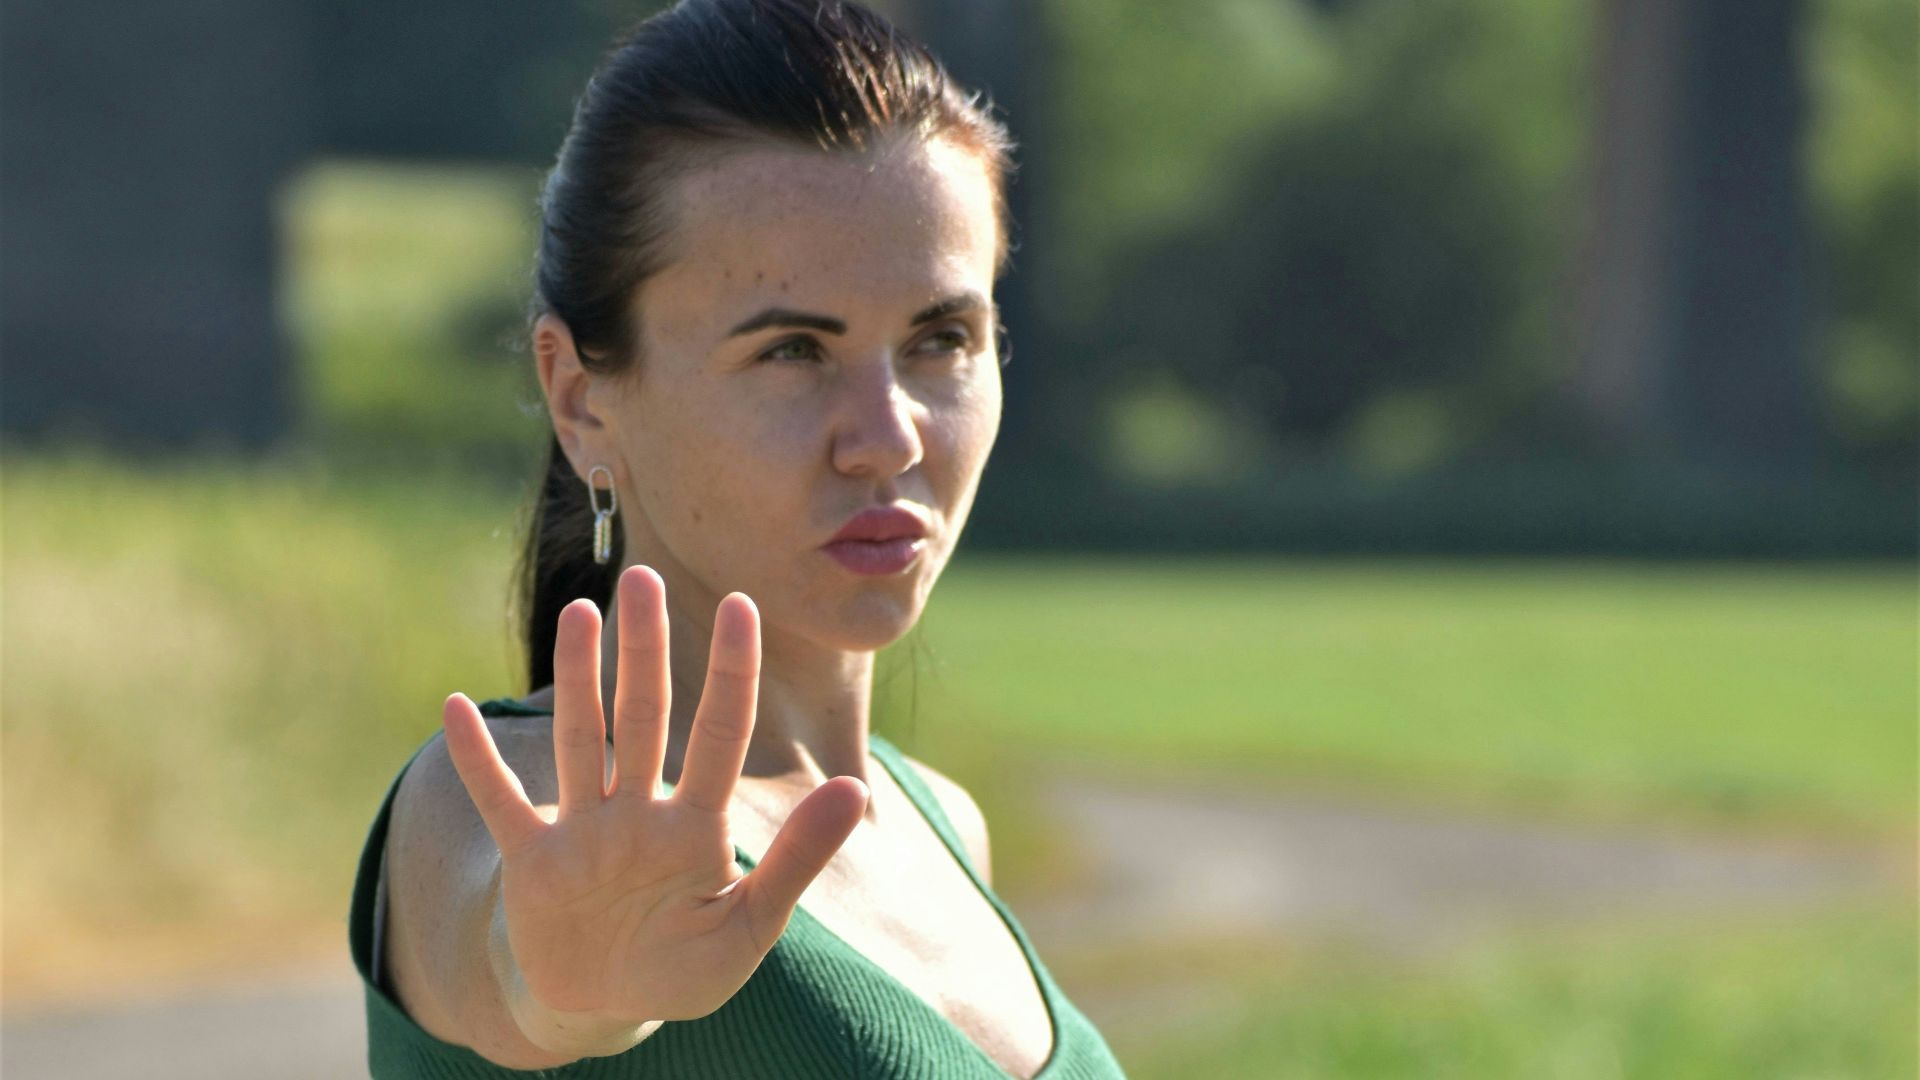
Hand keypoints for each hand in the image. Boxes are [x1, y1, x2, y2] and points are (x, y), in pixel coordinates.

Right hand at [441, 565, 869, 1047]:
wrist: (607, 1008)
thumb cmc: (684, 967)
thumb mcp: (750, 925)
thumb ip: (797, 859)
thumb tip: (853, 787)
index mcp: (698, 825)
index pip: (720, 733)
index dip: (731, 671)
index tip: (741, 604)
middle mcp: (640, 812)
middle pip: (644, 716)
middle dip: (644, 649)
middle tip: (643, 578)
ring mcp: (583, 831)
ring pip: (581, 739)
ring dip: (577, 679)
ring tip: (578, 613)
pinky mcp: (532, 862)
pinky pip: (500, 802)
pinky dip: (477, 761)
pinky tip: (457, 707)